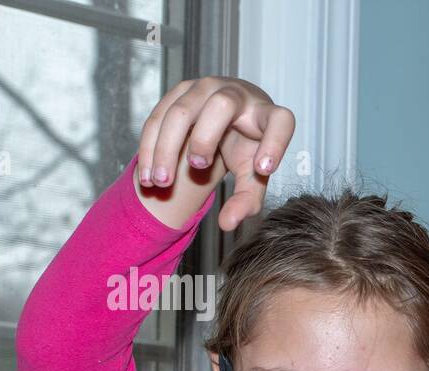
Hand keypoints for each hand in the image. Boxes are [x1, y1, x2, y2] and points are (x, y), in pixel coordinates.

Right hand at [135, 76, 294, 230]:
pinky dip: (150, 146)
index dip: (275, 143)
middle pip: (222, 106)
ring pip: (182, 111)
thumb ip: (246, 200)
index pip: (280, 122)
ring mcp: (207, 87)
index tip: (264, 170)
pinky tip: (148, 176)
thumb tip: (227, 224)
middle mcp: (239, 94)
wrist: (227, 121)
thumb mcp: (252, 175)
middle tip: (197, 167)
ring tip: (162, 182)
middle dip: (206, 137)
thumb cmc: (247, 148)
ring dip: (167, 147)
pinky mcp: (181, 90)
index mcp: (268, 115)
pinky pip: (160, 115)